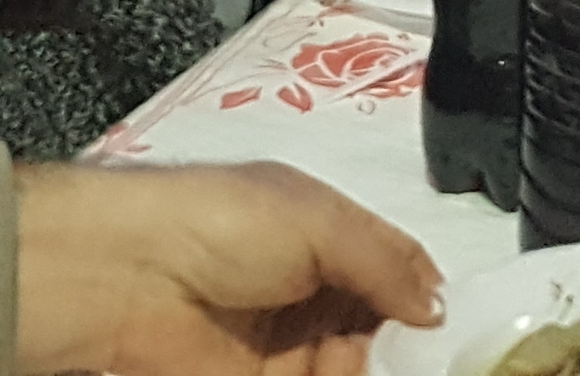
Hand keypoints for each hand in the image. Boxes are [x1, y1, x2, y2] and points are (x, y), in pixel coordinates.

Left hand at [11, 162, 441, 375]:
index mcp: (322, 232)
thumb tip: (437, 302)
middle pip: (379, 332)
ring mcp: (283, 348)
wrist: (124, 278)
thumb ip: (386, 260)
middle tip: (424, 357)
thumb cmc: (217, 223)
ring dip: (370, 367)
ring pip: (351, 366)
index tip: (454, 332)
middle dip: (405, 348)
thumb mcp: (318, 219)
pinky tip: (345, 373)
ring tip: (372, 363)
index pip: (392, 273)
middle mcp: (306, 290)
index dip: (423, 300)